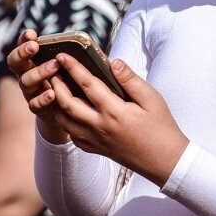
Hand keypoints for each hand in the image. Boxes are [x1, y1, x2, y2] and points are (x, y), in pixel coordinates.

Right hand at [7, 29, 68, 143]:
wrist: (68, 110)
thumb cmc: (72, 80)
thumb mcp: (72, 65)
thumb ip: (74, 55)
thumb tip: (89, 44)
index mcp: (34, 60)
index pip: (23, 46)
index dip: (24, 39)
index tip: (31, 33)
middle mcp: (28, 74)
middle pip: (16, 62)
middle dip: (23, 53)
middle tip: (35, 46)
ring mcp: (30, 91)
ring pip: (25, 81)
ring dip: (39, 72)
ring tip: (54, 66)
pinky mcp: (37, 107)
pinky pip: (35, 104)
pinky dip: (43, 98)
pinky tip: (52, 93)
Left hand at [50, 52, 188, 186]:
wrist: (164, 161)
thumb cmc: (161, 127)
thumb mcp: (152, 99)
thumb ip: (131, 80)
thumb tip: (114, 62)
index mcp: (113, 111)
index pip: (87, 84)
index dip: (73, 68)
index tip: (62, 55)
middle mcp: (99, 126)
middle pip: (67, 103)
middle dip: (56, 84)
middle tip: (51, 70)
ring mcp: (95, 140)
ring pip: (64, 121)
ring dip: (56, 103)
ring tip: (54, 89)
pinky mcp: (96, 150)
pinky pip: (72, 135)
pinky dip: (65, 122)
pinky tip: (68, 112)